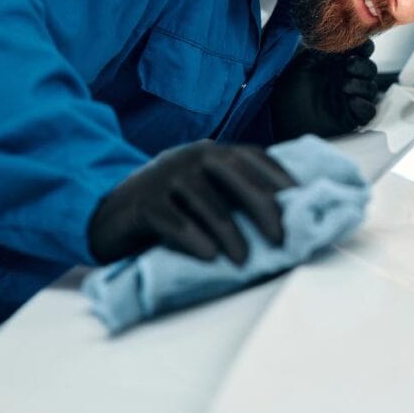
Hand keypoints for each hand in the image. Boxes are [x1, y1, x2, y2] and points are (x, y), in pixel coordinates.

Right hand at [87, 140, 294, 264]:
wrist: (111, 211)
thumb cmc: (171, 206)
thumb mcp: (204, 190)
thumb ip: (235, 193)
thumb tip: (286, 219)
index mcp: (213, 151)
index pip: (256, 158)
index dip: (281, 179)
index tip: (303, 203)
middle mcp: (192, 157)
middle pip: (236, 177)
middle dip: (263, 208)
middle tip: (281, 239)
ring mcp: (166, 176)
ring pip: (207, 202)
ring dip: (230, 233)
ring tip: (244, 261)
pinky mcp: (143, 202)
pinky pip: (174, 220)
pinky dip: (194, 239)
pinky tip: (209, 257)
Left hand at [270, 40, 378, 140]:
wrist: (281, 116)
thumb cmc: (289, 89)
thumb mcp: (305, 62)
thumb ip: (324, 49)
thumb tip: (341, 38)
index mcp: (339, 62)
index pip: (362, 50)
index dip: (364, 46)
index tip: (359, 44)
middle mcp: (348, 78)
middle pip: (370, 68)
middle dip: (363, 65)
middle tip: (348, 65)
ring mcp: (351, 97)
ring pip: (371, 88)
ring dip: (362, 84)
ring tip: (344, 86)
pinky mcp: (352, 117)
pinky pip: (369, 111)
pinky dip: (364, 105)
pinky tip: (352, 101)